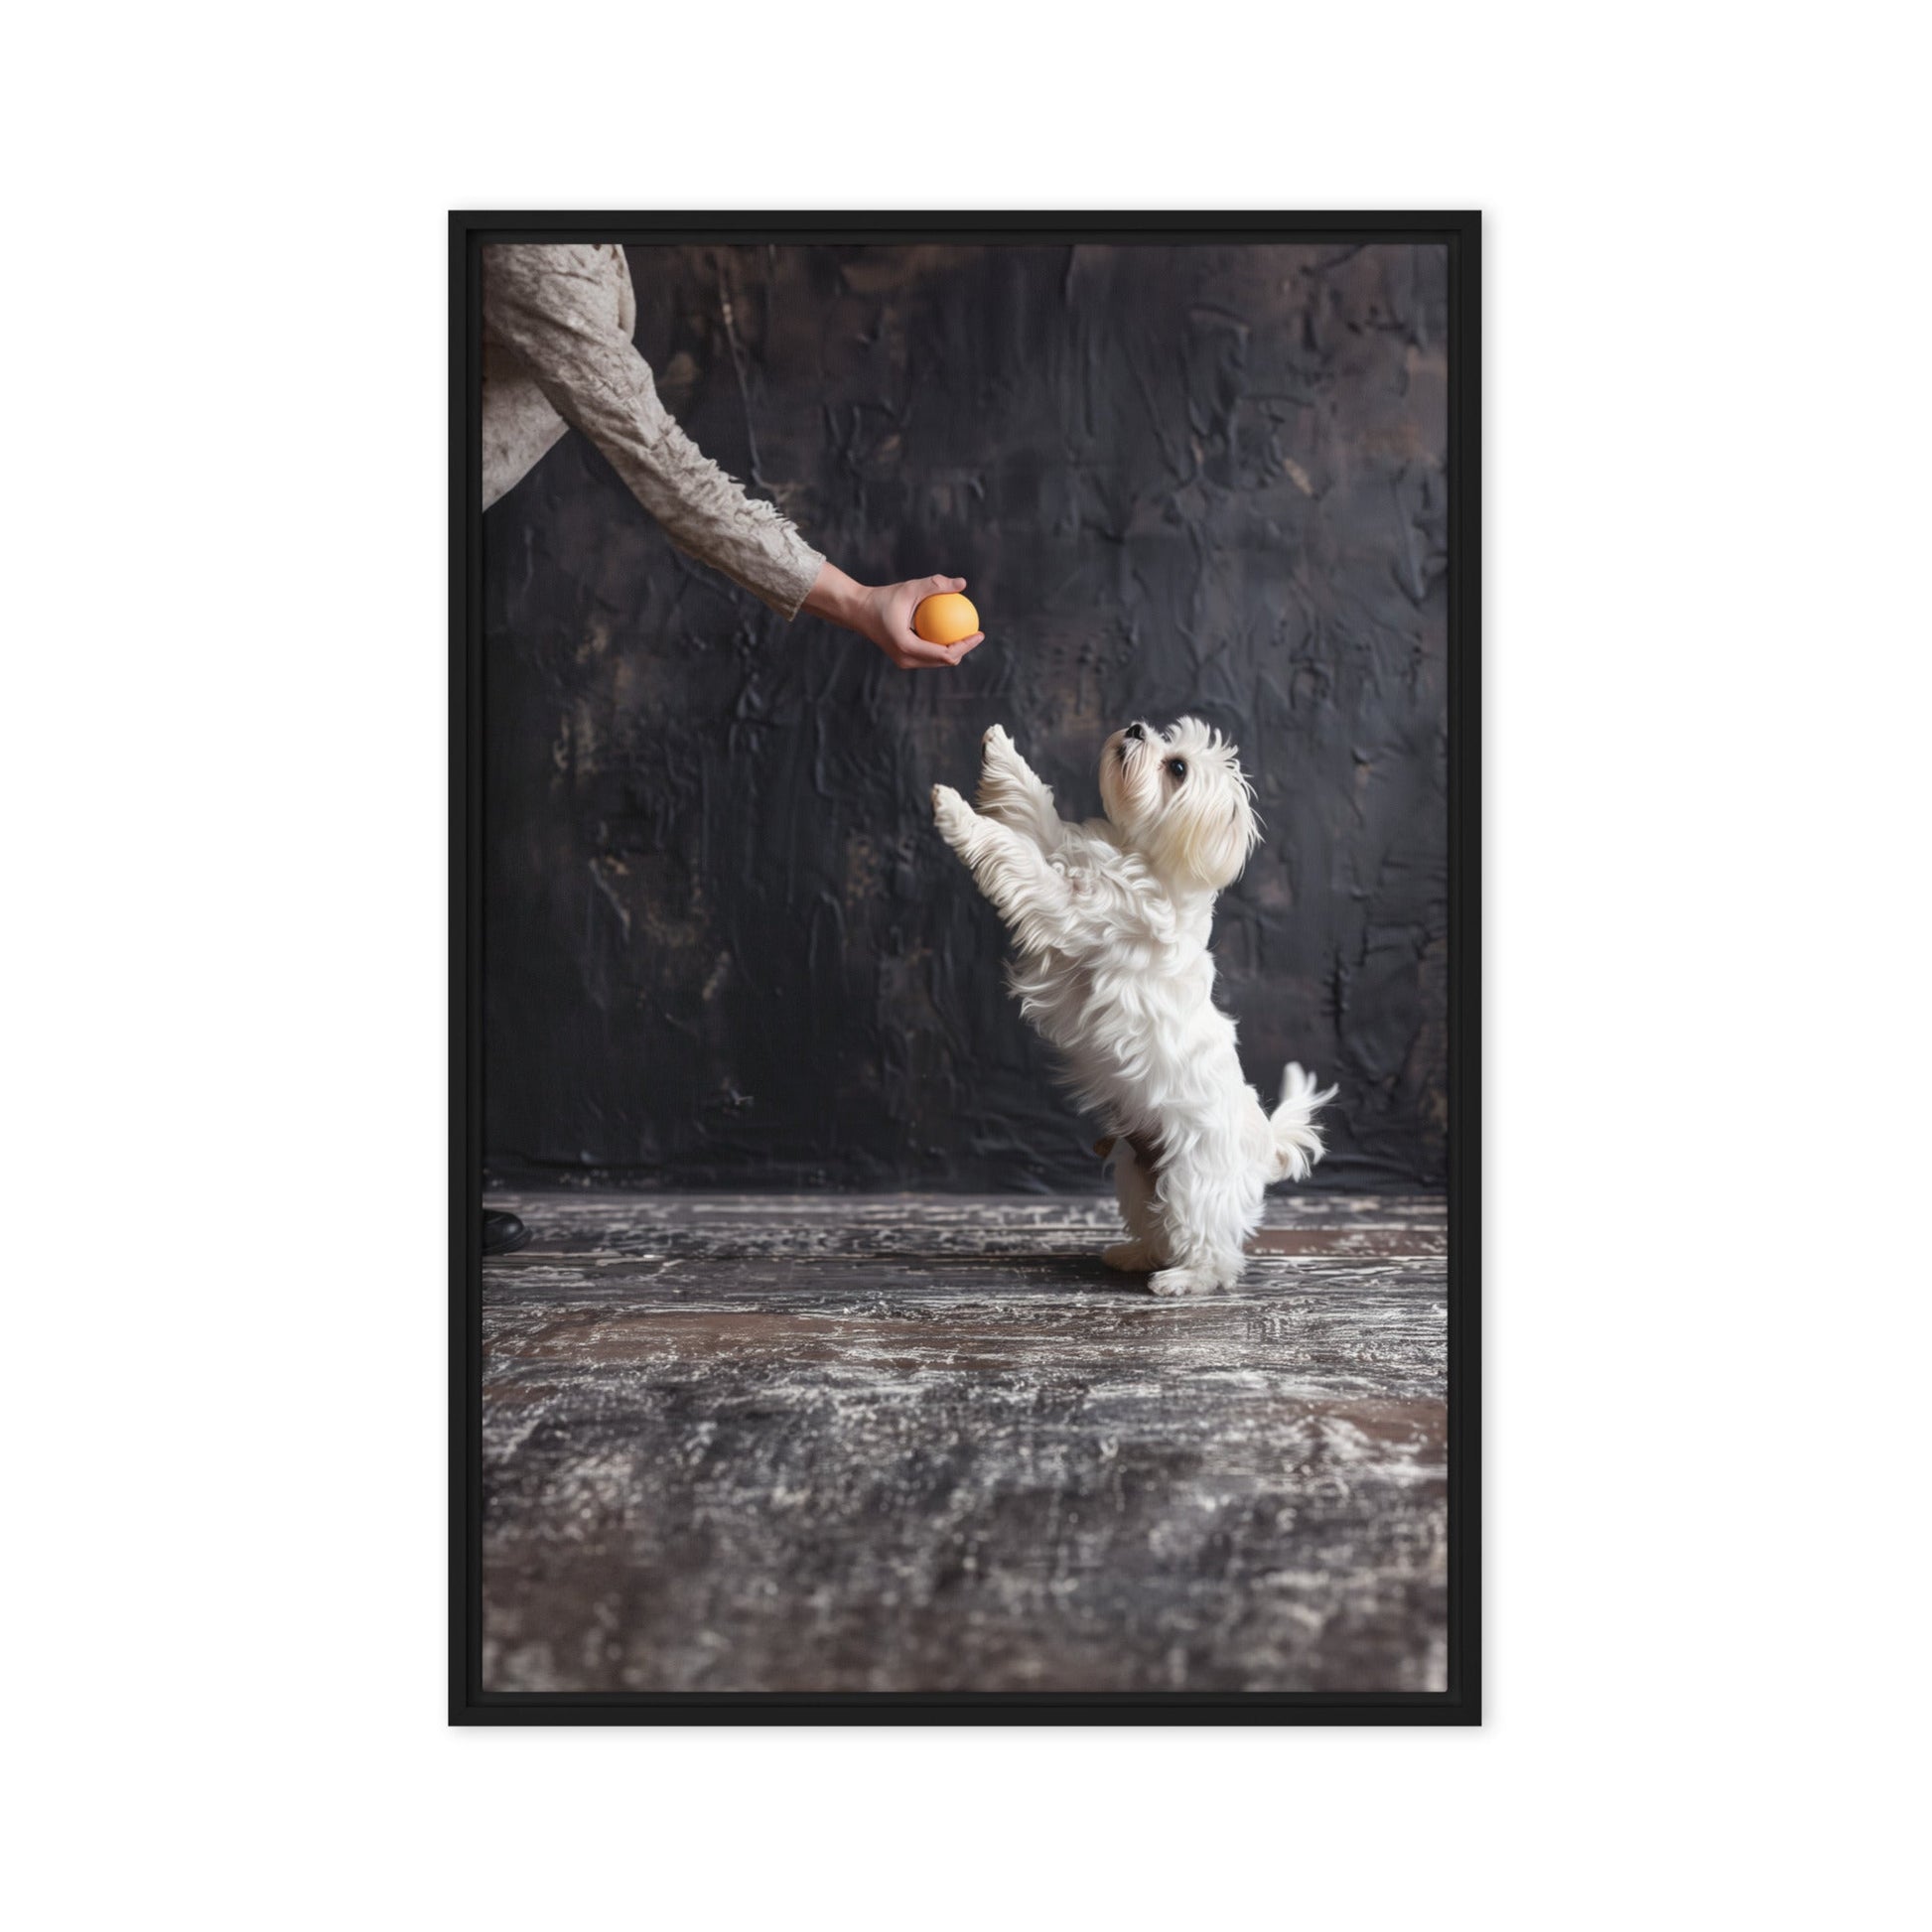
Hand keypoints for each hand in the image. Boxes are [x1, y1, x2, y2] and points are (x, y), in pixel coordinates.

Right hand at [802, 564, 984, 668]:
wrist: (858, 611)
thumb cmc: (883, 597)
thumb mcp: (910, 588)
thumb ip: (936, 585)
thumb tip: (962, 583)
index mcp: (908, 647)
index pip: (946, 654)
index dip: (966, 646)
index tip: (979, 633)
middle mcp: (906, 659)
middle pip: (944, 662)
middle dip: (964, 650)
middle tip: (976, 633)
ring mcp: (904, 661)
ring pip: (937, 661)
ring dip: (953, 650)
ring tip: (967, 633)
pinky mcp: (903, 658)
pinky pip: (928, 655)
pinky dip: (941, 646)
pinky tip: (950, 631)